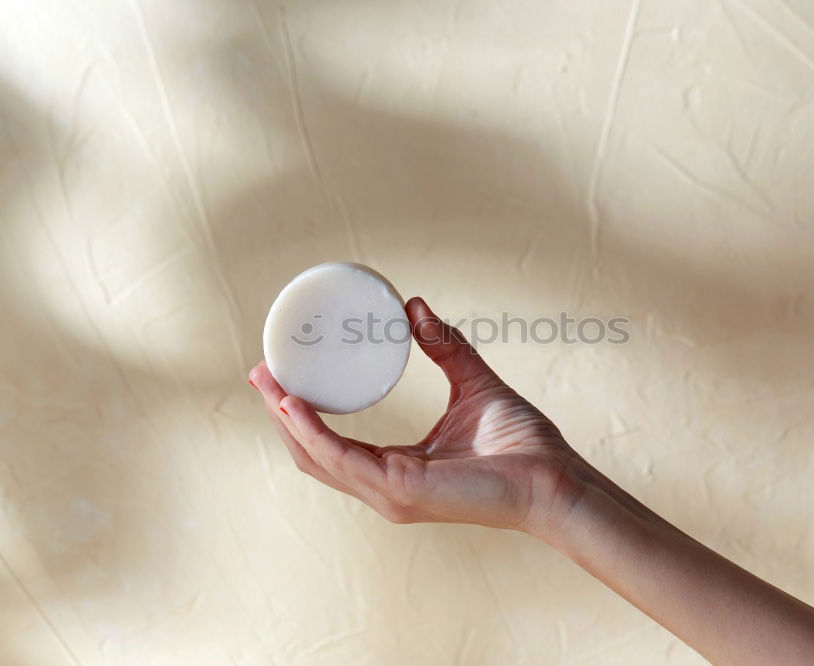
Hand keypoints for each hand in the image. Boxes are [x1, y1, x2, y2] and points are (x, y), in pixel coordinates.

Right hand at [249, 297, 583, 532]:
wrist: (552, 475)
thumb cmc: (521, 442)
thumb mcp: (472, 382)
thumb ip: (444, 347)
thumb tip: (415, 308)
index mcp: (396, 467)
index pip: (333, 445)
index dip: (300, 413)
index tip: (281, 373)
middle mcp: (385, 486)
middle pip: (312, 453)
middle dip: (279, 413)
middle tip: (260, 371)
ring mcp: (389, 493)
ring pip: (317, 458)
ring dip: (286, 419)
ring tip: (267, 380)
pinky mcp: (401, 489)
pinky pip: (342, 460)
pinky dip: (312, 432)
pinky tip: (294, 404)